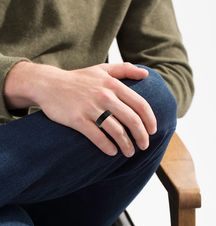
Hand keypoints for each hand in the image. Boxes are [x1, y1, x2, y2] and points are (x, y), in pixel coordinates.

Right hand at [5, 62, 156, 156]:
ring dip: (126, 145)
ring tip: (130, 152)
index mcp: (113, 85)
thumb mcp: (101, 69)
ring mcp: (91, 108)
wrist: (49, 84)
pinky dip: (108, 147)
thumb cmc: (78, 78)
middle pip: (132, 120)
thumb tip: (146, 74)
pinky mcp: (78, 120)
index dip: (150, 119)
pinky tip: (112, 152)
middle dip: (142, 136)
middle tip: (145, 146)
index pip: (140, 104)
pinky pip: (98, 137)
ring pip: (117, 131)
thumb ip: (124, 69)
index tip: (153, 130)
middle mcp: (105, 96)